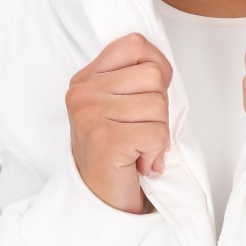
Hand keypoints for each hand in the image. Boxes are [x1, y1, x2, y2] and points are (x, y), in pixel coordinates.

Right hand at [65, 33, 172, 212]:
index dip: (157, 66)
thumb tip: (162, 66)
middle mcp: (83, 92)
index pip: (134, 44)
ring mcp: (90, 114)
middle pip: (154, 75)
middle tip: (140, 131)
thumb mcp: (119, 106)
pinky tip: (138, 162)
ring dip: (158, 133)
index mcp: (86, 78)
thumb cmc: (116, 152)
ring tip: (137, 147)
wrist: (100, 201)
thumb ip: (134, 79)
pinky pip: (157, 132)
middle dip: (160, 107)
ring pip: (159, 104)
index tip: (150, 93)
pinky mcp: (105, 139)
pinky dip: (156, 152)